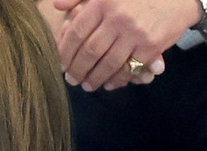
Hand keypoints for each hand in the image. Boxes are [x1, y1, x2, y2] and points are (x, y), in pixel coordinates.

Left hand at [54, 0, 201, 90]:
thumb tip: (56, 5)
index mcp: (102, 2)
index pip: (77, 32)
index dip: (65, 51)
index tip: (60, 64)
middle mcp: (117, 18)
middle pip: (90, 51)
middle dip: (77, 69)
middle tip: (71, 80)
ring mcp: (134, 33)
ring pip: (108, 63)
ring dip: (95, 78)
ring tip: (87, 85)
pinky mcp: (151, 46)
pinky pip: (129, 68)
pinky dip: (117, 79)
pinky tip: (109, 84)